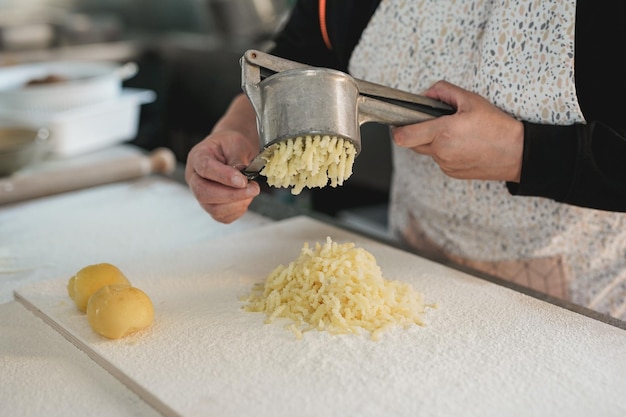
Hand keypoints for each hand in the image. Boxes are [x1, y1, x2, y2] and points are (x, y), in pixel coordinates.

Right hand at [185, 95, 260, 222]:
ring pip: (214, 209)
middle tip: (254, 189)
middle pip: (204, 194)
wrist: (232, 150)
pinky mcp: (211, 206)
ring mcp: (201, 194)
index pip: (205, 169)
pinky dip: (237, 211)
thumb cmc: (231, 145)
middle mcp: (195, 178)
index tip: (242, 181)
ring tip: (252, 191)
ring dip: (237, 204)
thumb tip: (240, 177)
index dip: (224, 177)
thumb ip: (237, 159)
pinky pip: (222, 217)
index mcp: (198, 157)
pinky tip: (245, 199)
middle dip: (232, 195)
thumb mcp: (237, 143)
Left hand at [391, 80, 523, 181]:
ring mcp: (446, 165)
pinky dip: (445, 151)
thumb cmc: (497, 127)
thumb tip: (427, 94)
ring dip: (433, 141)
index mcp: (442, 133)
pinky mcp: (452, 173)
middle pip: (411, 143)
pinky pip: (440, 160)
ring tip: (455, 132)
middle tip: (431, 121)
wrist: (517, 153)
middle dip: (416, 131)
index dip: (397, 128)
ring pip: (428, 151)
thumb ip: (444, 92)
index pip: (403, 136)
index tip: (399, 121)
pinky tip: (463, 144)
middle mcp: (441, 152)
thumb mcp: (471, 100)